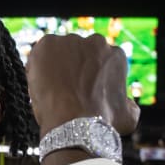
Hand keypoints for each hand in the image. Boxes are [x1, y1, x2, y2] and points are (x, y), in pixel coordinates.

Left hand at [25, 33, 139, 137]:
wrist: (74, 123)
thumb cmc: (102, 123)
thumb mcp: (128, 116)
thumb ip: (129, 104)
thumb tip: (128, 104)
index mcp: (115, 55)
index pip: (97, 61)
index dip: (87, 77)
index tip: (80, 90)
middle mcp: (95, 42)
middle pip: (77, 54)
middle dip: (71, 68)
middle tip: (63, 89)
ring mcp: (70, 41)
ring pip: (57, 53)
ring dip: (53, 67)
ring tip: (49, 90)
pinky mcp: (48, 44)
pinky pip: (38, 53)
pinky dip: (35, 66)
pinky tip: (38, 84)